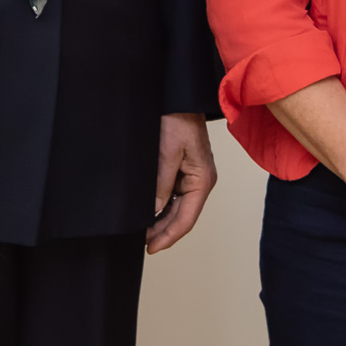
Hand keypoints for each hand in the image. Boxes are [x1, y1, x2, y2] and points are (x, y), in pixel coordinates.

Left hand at [147, 113, 218, 253]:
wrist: (179, 98)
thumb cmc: (178, 119)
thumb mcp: (167, 152)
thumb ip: (161, 183)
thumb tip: (154, 211)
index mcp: (202, 181)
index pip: (186, 219)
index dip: (168, 236)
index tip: (151, 248)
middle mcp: (200, 182)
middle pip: (182, 217)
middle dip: (163, 232)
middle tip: (143, 243)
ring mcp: (192, 177)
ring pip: (177, 208)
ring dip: (161, 221)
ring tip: (143, 233)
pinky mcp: (183, 171)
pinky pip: (173, 196)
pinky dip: (161, 207)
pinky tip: (149, 213)